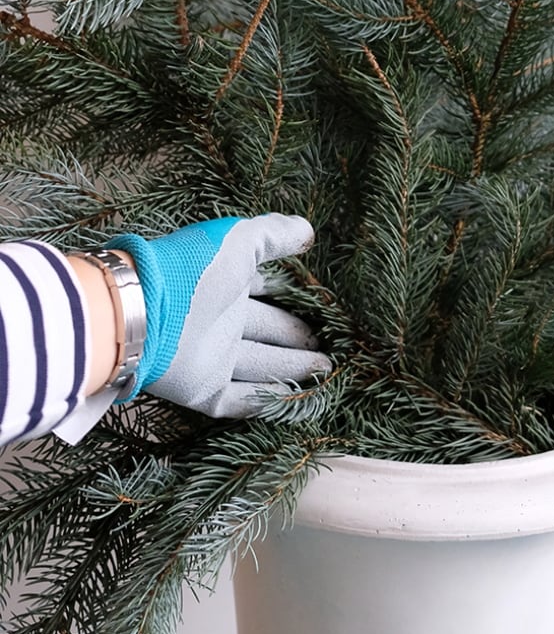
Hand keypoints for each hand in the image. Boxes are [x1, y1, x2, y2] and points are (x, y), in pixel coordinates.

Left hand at [107, 215, 330, 417]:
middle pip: (267, 332)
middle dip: (296, 337)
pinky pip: (241, 400)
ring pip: (261, 367)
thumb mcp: (239, 242)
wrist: (143, 312)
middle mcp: (221, 322)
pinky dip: (268, 401)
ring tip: (327, 371)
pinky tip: (297, 402)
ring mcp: (212, 359)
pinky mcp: (204, 390)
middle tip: (330, 345)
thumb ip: (274, 235)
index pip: (263, 291)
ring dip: (293, 370)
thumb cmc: (192, 269)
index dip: (288, 296)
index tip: (319, 302)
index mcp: (226, 286)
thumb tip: (308, 231)